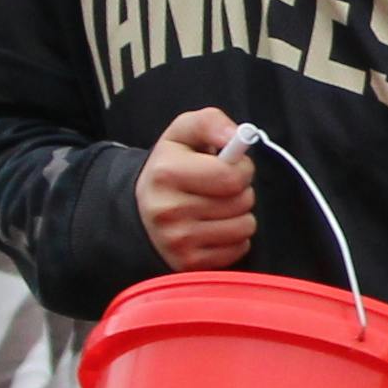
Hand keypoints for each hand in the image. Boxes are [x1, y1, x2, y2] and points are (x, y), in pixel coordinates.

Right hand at [135, 105, 255, 268]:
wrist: (142, 210)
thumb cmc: (172, 167)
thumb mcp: (183, 134)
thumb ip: (210, 123)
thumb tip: (238, 135)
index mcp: (165, 174)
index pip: (230, 175)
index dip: (242, 168)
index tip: (233, 165)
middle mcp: (168, 211)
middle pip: (241, 201)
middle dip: (240, 190)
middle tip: (221, 187)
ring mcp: (177, 242)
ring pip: (244, 227)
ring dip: (239, 214)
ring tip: (217, 206)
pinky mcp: (189, 264)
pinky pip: (239, 249)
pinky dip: (234, 237)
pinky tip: (214, 227)